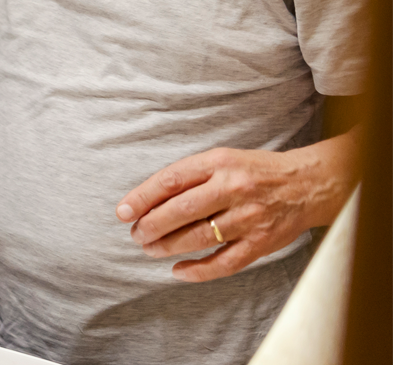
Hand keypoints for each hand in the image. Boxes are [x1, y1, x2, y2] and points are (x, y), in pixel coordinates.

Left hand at [116, 142, 356, 281]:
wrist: (308, 184)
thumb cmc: (253, 171)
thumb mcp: (220, 160)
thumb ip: (187, 177)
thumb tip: (145, 200)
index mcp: (218, 163)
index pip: (170, 180)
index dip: (142, 198)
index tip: (122, 212)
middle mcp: (233, 188)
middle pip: (181, 211)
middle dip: (151, 226)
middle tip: (136, 234)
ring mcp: (249, 217)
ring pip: (199, 237)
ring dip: (168, 247)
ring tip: (151, 249)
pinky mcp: (261, 243)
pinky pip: (225, 263)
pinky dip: (198, 271)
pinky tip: (178, 271)